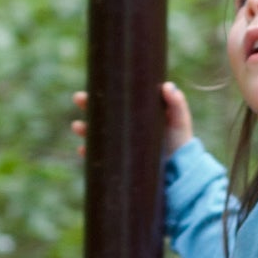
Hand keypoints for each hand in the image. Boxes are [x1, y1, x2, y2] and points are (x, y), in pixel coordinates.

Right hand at [72, 82, 193, 156]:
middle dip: (87, 106)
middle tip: (78, 99)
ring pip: (96, 134)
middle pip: (102, 113)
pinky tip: (82, 150)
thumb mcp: (179, 120)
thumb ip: (177, 104)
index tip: (92, 86)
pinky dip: (89, 153)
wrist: (180, 171)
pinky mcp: (118, 162)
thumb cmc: (180, 142)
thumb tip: (167, 86)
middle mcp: (125, 128)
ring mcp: (120, 145)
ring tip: (77, 126)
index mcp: (136, 114)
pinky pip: (99, 156)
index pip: (116, 100)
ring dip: (84, 129)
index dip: (103, 93)